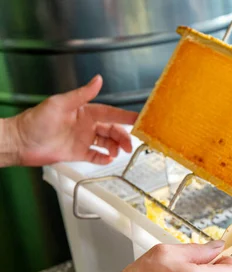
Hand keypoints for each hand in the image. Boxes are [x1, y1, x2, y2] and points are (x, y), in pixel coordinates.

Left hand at [10, 75, 137, 165]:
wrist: (21, 142)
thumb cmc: (36, 120)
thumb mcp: (60, 103)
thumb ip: (82, 94)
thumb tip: (98, 80)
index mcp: (85, 112)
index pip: (110, 113)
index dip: (125, 116)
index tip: (138, 118)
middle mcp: (86, 125)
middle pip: (112, 130)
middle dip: (123, 137)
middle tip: (129, 144)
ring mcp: (83, 140)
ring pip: (107, 143)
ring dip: (115, 148)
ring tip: (117, 153)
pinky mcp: (78, 153)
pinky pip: (96, 156)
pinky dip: (104, 158)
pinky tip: (108, 160)